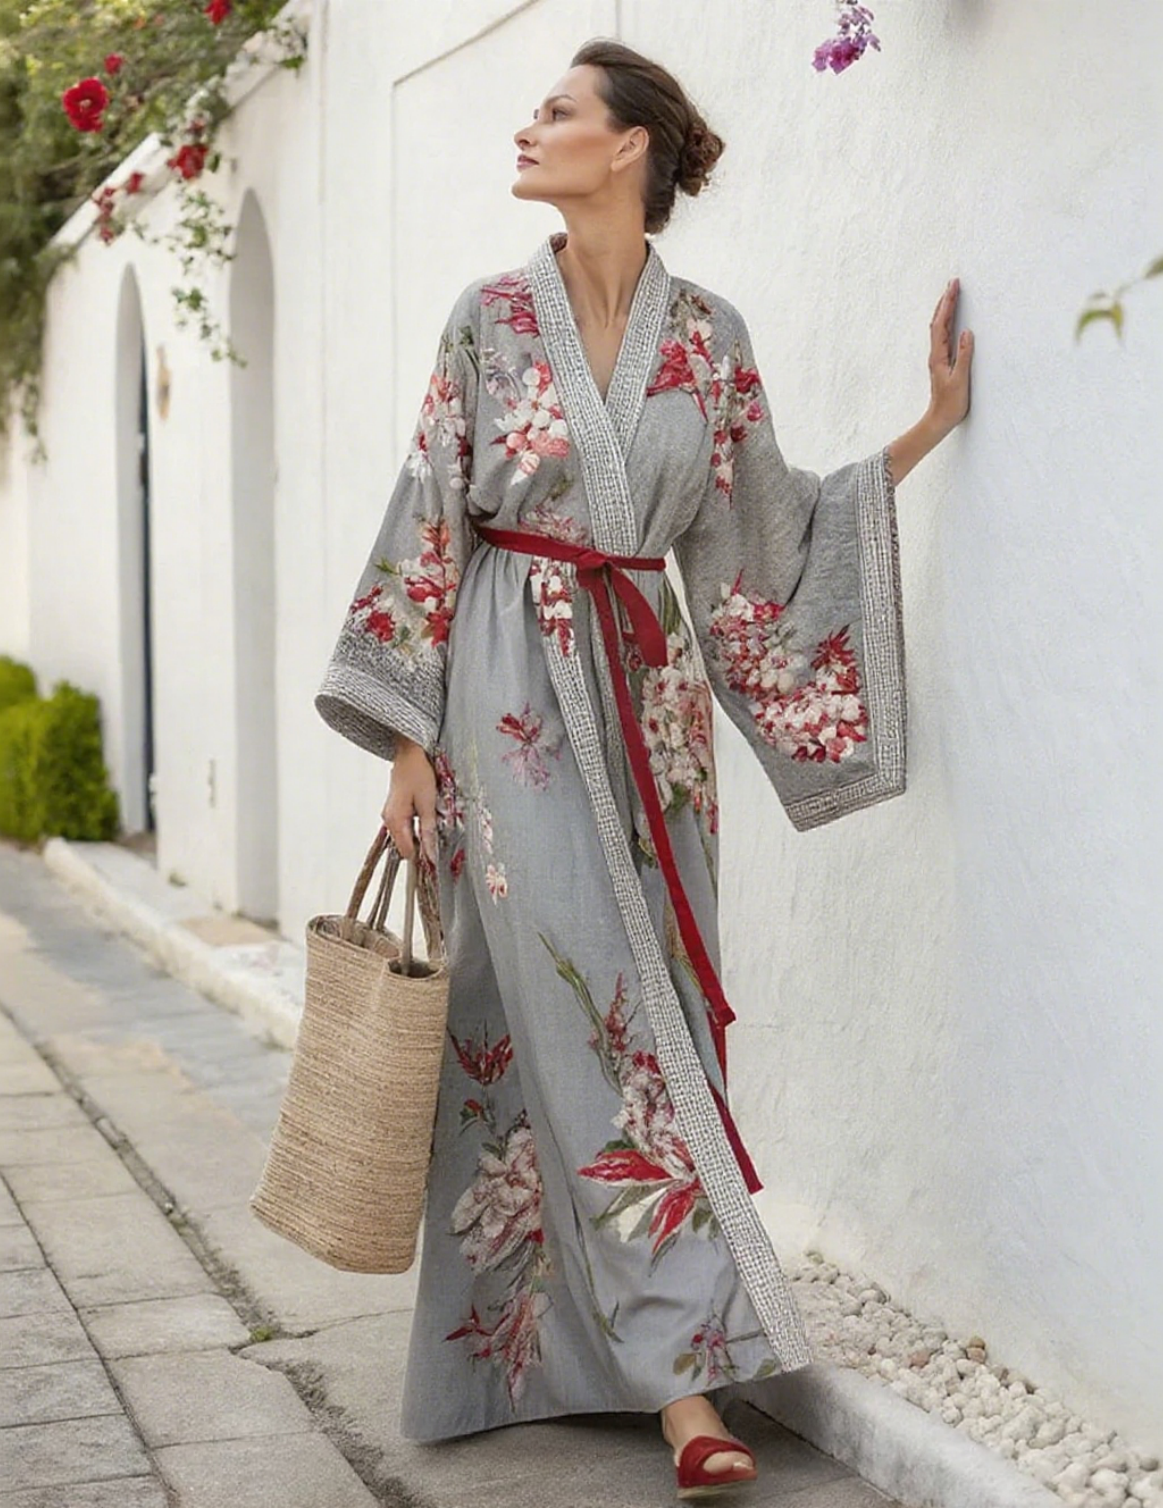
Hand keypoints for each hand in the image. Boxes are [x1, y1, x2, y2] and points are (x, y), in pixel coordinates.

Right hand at [381, 736, 436, 862]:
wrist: (409, 753)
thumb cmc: (418, 773)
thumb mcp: (428, 803)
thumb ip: (429, 830)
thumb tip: (430, 854)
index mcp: (395, 820)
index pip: (407, 851)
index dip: (422, 857)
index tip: (437, 860)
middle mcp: (388, 820)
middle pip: (404, 846)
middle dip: (421, 847)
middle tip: (439, 841)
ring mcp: (390, 815)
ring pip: (405, 837)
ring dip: (419, 837)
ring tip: (435, 827)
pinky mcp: (394, 810)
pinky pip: (404, 827)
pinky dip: (416, 828)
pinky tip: (427, 820)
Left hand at [927, 277, 972, 434]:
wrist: (939, 420)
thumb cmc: (949, 404)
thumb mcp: (960, 380)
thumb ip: (964, 356)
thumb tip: (966, 333)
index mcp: (938, 356)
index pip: (941, 324)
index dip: (947, 304)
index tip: (953, 287)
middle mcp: (936, 354)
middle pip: (938, 321)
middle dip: (945, 301)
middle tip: (953, 283)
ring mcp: (938, 357)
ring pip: (940, 327)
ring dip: (945, 309)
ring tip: (952, 293)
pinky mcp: (943, 362)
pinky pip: (943, 336)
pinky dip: (947, 322)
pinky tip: (950, 318)